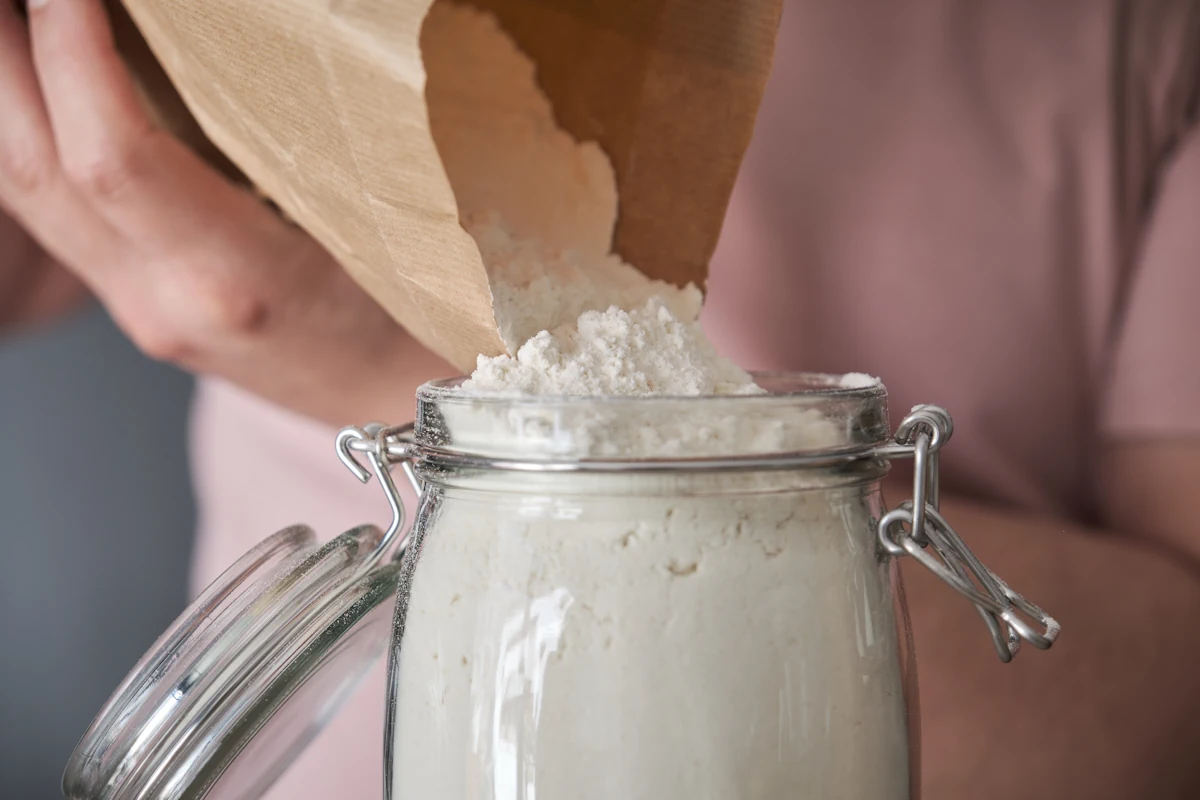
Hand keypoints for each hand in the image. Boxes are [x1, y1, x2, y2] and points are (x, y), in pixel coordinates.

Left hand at [0, 0, 448, 423]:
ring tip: (16, 22)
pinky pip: (45, 208)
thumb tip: (231, 41)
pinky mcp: (129, 301)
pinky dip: (27, 130)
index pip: (114, 159)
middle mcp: (163, 301)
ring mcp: (135, 308)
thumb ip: (296, 138)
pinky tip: (38, 82)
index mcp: (235, 281)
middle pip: (31, 169)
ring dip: (4, 90)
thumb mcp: (374, 225)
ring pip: (22, 190)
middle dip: (8, 56)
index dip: (74, 53)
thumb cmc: (411, 320)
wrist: (392, 403)